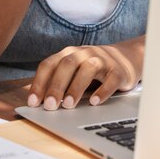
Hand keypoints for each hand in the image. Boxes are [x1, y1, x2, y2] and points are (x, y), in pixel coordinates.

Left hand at [27, 35, 144, 109]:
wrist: (126, 58)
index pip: (49, 64)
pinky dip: (102, 91)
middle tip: (50, 106)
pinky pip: (111, 79)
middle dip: (56, 85)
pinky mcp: (118, 70)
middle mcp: (84, 53)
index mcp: (69, 53)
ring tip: (68, 105)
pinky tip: (94, 102)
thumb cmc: (93, 69)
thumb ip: (59, 82)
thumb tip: (40, 104)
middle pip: (67, 64)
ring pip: (88, 69)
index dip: (39, 82)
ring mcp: (102, 59)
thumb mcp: (75, 70)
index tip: (33, 102)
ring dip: (76, 87)